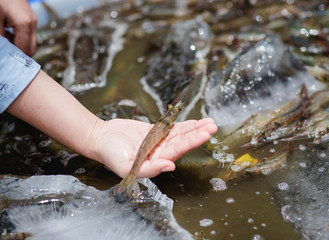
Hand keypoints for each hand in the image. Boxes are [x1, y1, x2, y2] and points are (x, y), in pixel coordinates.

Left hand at [0, 0, 36, 55]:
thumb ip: (0, 39)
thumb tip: (3, 54)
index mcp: (25, 24)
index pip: (24, 51)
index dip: (14, 59)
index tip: (6, 64)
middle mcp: (32, 23)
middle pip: (30, 49)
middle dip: (18, 55)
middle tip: (5, 56)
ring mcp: (32, 20)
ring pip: (30, 42)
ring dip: (18, 46)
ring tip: (4, 43)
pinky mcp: (29, 17)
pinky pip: (27, 34)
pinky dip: (18, 39)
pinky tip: (6, 35)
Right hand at [92, 118, 217, 177]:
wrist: (101, 139)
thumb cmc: (110, 155)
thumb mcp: (125, 167)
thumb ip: (148, 169)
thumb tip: (170, 167)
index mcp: (156, 162)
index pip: (178, 151)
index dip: (192, 142)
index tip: (205, 134)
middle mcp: (160, 152)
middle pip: (183, 142)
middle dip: (198, 134)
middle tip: (213, 126)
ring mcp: (159, 142)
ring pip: (180, 134)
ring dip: (194, 128)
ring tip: (209, 122)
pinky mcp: (155, 132)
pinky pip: (172, 128)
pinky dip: (184, 124)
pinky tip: (196, 122)